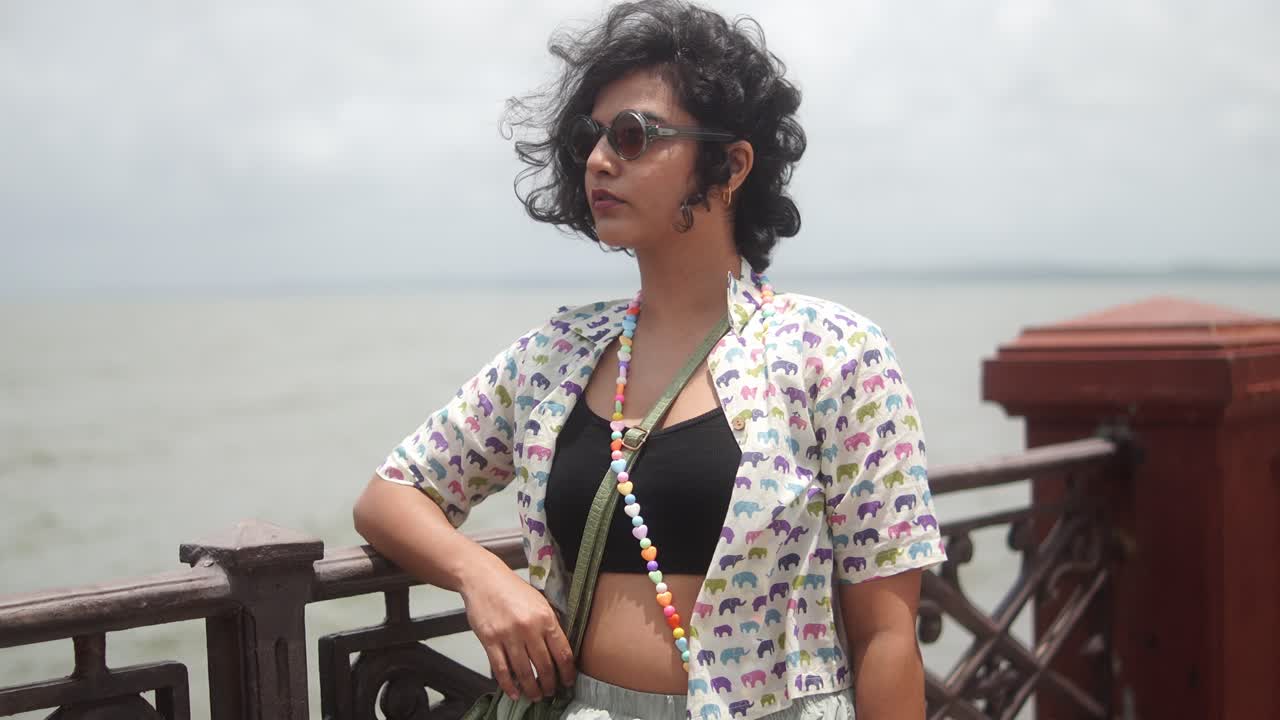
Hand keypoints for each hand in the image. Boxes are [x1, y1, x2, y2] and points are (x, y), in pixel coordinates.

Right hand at [460, 560, 576, 700]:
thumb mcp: (540, 602)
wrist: (484, 579)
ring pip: (523, 672)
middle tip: (551, 693)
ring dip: (531, 689)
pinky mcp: (489, 640)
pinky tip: (514, 693)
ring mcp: (508, 635)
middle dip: (549, 684)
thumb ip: (550, 624)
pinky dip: (508, 685)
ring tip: (535, 696)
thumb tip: (560, 650)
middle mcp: (529, 628)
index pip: (562, 653)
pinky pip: (501, 669)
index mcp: (546, 618)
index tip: (567, 681)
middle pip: (544, 666)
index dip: (567, 672)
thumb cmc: (513, 590)